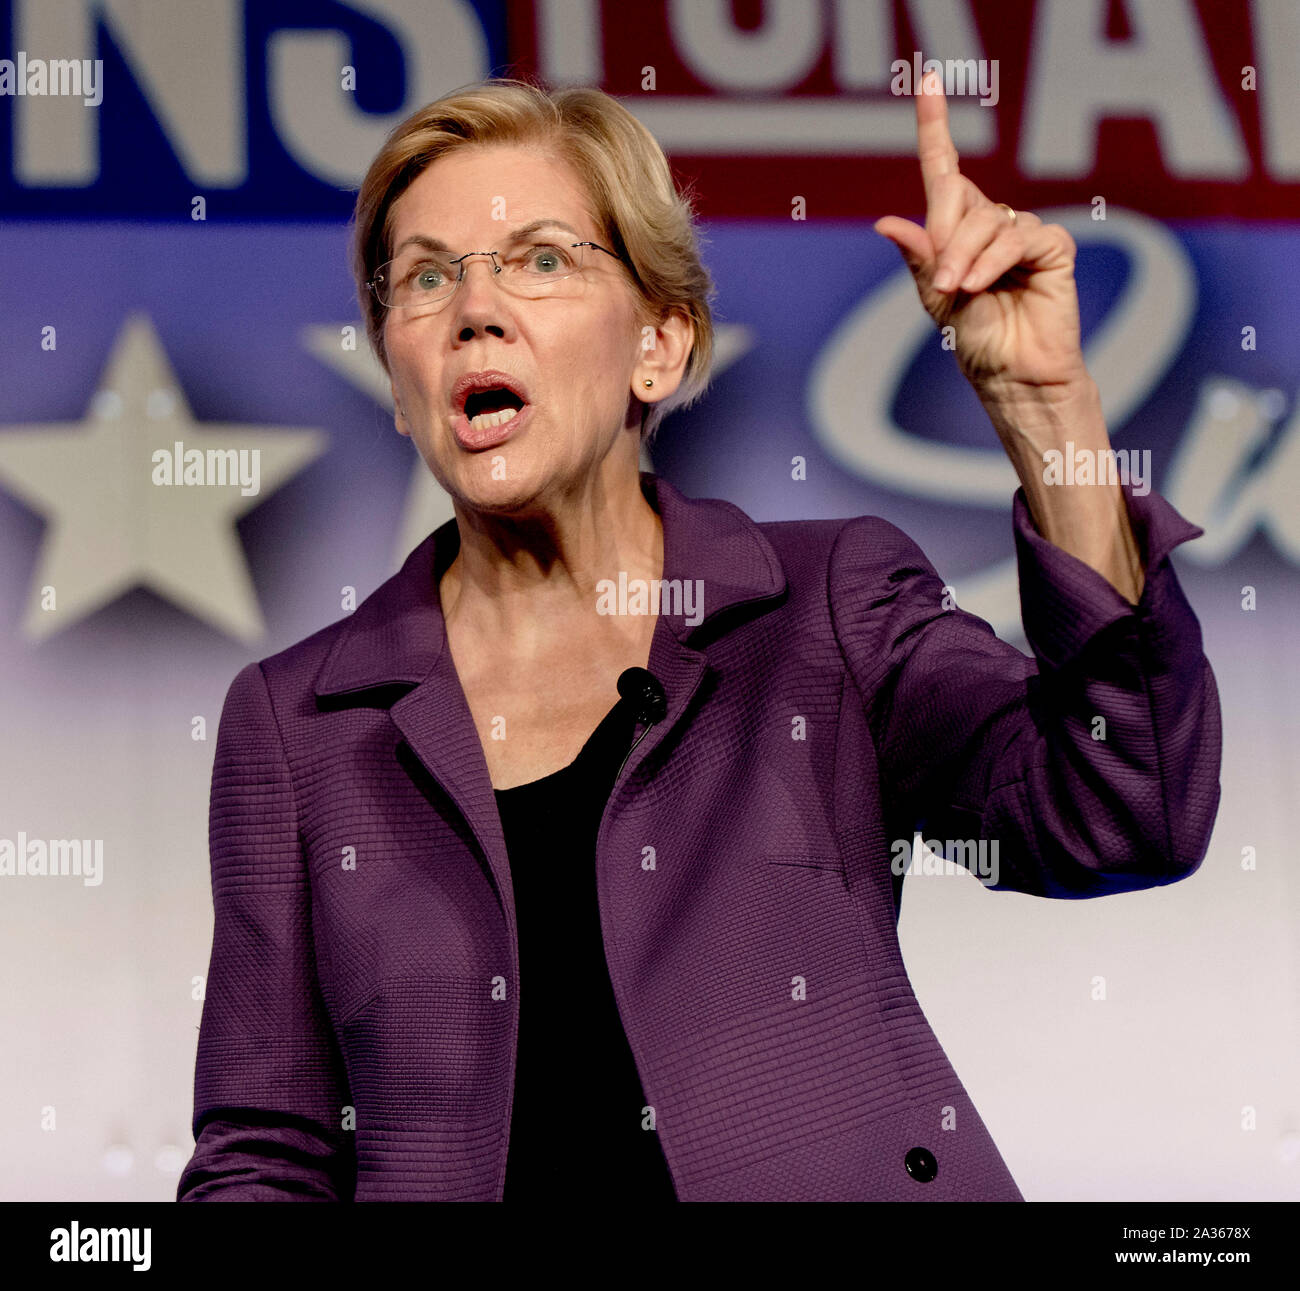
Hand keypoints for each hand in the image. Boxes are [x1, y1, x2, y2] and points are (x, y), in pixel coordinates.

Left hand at [874, 72, 1088, 399]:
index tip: (928, 79)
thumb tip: (886, 222)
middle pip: (959, 203)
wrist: (1011, 374)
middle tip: (946, 285)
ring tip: (964, 292)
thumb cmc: (975, 341)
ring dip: (969, 258)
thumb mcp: (936, 298)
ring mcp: (1023, 231)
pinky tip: (985, 285)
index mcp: (956, 231)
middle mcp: (990, 223)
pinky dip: (996, 260)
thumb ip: (920, 258)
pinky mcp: (1052, 246)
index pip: (945, 168)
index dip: (936, 125)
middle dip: (947, 242)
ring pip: (988, 220)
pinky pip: (1019, 235)